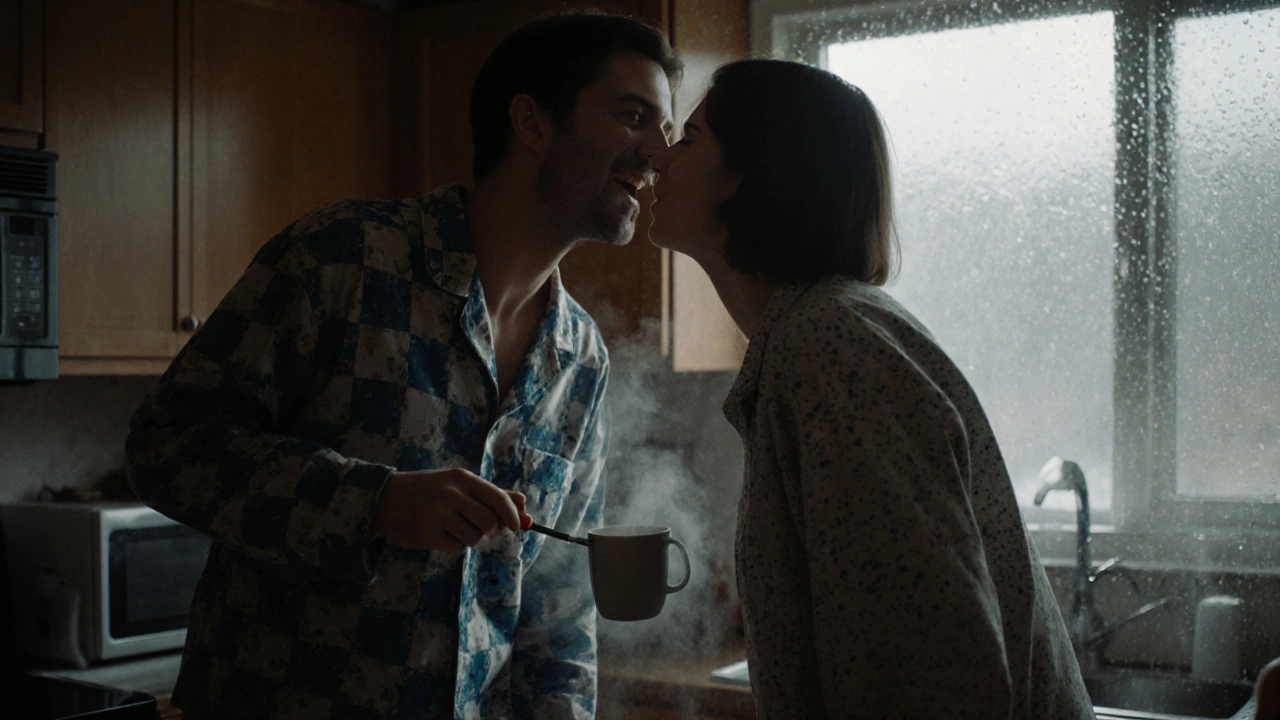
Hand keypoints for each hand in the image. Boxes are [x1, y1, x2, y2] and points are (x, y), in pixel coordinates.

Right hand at [372, 467, 526, 553]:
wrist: (385, 499)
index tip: (518, 526)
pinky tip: (443, 534)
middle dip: (492, 530)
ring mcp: (438, 515)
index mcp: (462, 479)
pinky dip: (456, 545)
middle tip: (483, 528)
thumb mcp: (458, 484)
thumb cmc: (428, 490)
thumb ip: (490, 494)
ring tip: (456, 527)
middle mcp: (451, 495)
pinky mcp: (427, 534)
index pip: (499, 498)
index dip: (513, 515)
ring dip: (472, 538)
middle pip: (490, 522)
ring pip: (475, 537)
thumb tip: (523, 503)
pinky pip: (457, 548)